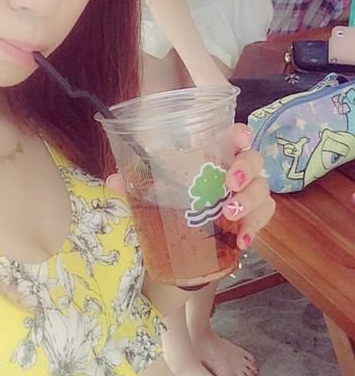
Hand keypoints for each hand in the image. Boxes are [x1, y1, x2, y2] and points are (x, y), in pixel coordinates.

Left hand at [106, 123, 274, 249]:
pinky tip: (241, 240)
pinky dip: (253, 228)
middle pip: (254, 162)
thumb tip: (113, 181)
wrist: (181, 235)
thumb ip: (134, 183)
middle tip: (228, 184)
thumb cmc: (173, 198)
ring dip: (249, 202)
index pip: (234, 136)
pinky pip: (261, 219)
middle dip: (246, 170)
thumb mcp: (152, 190)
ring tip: (230, 215)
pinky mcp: (250, 219)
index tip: (240, 139)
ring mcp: (246, 195)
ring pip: (262, 191)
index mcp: (214, 155)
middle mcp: (235, 172)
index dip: (241, 134)